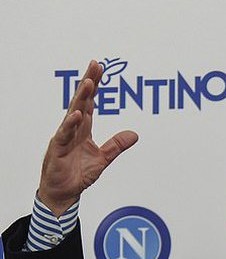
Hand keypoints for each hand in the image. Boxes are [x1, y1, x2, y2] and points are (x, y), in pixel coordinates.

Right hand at [38, 60, 138, 216]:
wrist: (63, 193)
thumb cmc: (78, 174)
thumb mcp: (103, 159)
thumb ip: (117, 145)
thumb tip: (134, 134)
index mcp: (83, 129)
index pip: (90, 103)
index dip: (95, 86)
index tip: (100, 69)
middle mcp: (73, 129)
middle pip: (81, 101)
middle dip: (89, 83)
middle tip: (95, 65)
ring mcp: (64, 138)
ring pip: (73, 113)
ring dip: (81, 98)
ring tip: (89, 82)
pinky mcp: (58, 150)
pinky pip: (64, 135)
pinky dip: (70, 124)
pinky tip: (77, 114)